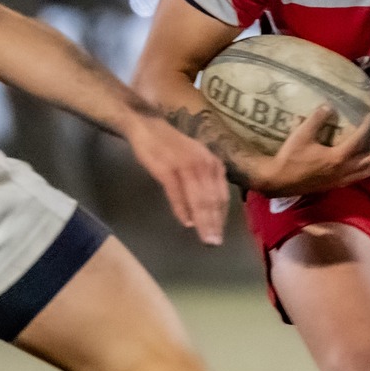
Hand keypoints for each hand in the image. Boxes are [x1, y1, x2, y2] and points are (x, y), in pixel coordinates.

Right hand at [125, 114, 230, 245]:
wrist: (148, 126)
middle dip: (213, 224)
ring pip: (198, 198)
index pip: (221, 195)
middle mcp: (203, 163)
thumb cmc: (172, 146)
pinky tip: (186, 223)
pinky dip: (182, 209)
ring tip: (204, 238)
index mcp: (212, 163)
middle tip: (214, 244)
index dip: (221, 217)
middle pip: (211, 199)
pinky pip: (177, 193)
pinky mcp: (167, 168)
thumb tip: (210, 208)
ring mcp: (185, 165)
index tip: (220, 235)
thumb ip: (204, 180)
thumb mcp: (196, 159)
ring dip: (202, 221)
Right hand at [250, 104, 369, 196]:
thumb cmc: (290, 157)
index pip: (359, 139)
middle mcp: (343, 170)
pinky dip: (366, 170)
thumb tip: (329, 106)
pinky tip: (364, 165)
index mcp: (338, 157)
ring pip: (367, 172)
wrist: (278, 181)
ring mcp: (340, 180)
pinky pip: (357, 178)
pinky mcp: (335, 185)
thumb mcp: (301, 134)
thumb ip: (317, 119)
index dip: (368, 126)